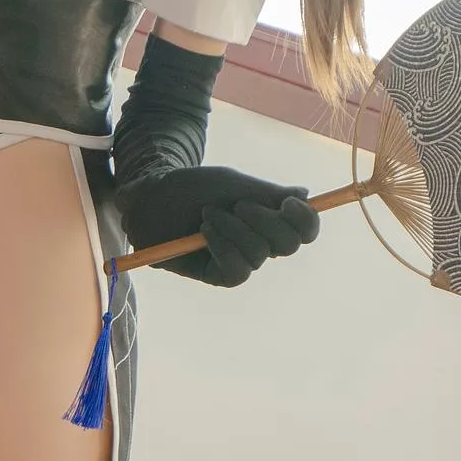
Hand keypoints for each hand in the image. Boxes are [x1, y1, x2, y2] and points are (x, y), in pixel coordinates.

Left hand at [118, 165, 320, 287]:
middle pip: (288, 244)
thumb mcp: (234, 185)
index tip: (289, 203)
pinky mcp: (219, 275)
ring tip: (209, 214)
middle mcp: (261, 242)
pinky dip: (224, 248)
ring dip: (235, 230)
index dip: (305, 220)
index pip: (305, 230)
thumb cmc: (194, 188)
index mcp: (270, 219)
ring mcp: (241, 260)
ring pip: (260, 255)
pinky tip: (205, 233)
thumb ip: (270, 194)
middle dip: (265, 221)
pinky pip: (238, 271)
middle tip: (238, 205)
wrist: (154, 198)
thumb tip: (305, 196)